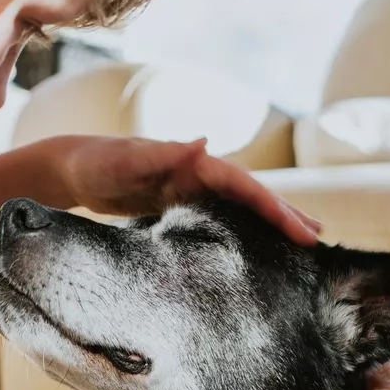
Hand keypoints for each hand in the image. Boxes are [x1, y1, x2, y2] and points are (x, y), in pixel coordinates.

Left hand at [43, 135, 320, 245]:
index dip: (274, 206)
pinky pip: (218, 216)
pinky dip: (240, 228)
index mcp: (191, 163)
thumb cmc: (94, 163)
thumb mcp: (124, 159)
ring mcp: (188, 188)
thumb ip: (162, 154)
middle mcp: (196, 172)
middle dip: (284, 214)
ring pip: (239, 206)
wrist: (70, 169)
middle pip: (250, 194)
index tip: (302, 229)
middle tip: (319, 239)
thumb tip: (205, 143)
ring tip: (301, 241)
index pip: (243, 185)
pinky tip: (254, 245)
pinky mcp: (176, 203)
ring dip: (269, 221)